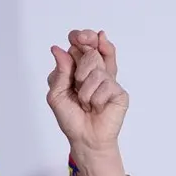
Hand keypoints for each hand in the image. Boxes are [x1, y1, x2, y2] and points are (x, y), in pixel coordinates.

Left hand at [46, 29, 128, 162]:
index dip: (81, 36)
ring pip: (97, 70)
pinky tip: (97, 108)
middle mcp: (96, 70)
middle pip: (91, 53)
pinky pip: (105, 86)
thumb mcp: (56, 95)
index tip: (77, 37)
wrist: (84, 139)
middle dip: (81, 70)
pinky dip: (95, 100)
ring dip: (85, 91)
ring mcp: (109, 80)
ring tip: (86, 103)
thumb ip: (59, 72)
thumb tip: (58, 49)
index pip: (83, 43)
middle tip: (78, 84)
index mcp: (80, 66)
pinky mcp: (119, 92)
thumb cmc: (71, 118)